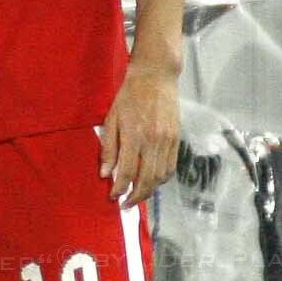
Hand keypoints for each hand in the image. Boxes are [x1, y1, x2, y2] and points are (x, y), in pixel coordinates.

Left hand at [99, 59, 180, 206]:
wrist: (155, 77)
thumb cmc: (130, 95)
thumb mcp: (112, 119)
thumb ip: (109, 148)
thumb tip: (105, 174)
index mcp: (134, 135)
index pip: (127, 172)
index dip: (119, 189)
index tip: (113, 196)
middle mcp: (153, 140)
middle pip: (146, 180)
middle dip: (135, 196)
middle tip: (126, 204)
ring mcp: (167, 140)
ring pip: (160, 176)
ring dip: (149, 191)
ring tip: (138, 195)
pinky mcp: (176, 138)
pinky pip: (170, 166)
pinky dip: (161, 179)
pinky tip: (152, 181)